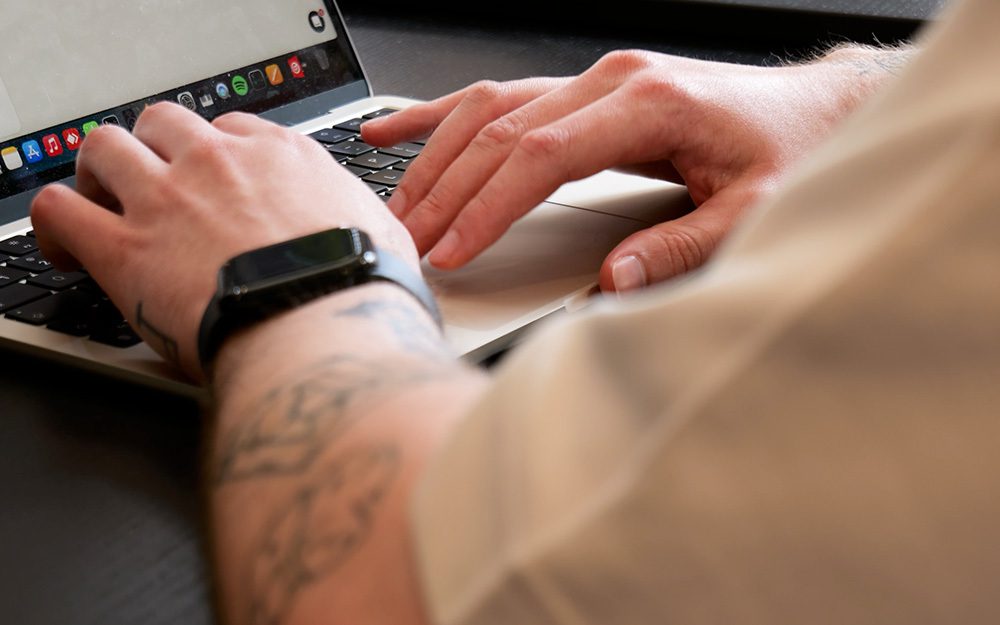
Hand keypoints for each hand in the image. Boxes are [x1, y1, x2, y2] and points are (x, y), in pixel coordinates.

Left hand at [31, 103, 414, 378]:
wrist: (324, 324)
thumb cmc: (361, 289)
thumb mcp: (386, 236)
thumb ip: (366, 221)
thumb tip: (377, 238)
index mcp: (282, 158)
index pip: (232, 130)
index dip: (217, 155)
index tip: (215, 181)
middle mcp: (219, 163)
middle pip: (164, 122)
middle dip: (156, 148)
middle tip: (156, 183)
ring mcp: (167, 198)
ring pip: (105, 147)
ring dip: (100, 172)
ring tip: (103, 202)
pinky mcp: (125, 247)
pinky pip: (59, 208)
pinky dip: (54, 222)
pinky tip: (67, 246)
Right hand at [361, 49, 878, 290]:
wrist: (808, 110)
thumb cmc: (784, 150)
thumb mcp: (751, 210)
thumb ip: (681, 247)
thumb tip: (612, 283)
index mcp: (649, 103)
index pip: (543, 154)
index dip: (490, 205)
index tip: (455, 248)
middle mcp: (613, 81)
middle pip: (504, 131)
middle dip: (448, 192)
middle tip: (410, 242)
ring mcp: (595, 80)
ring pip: (490, 110)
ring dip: (437, 158)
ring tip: (399, 206)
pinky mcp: (586, 91)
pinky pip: (500, 97)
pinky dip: (444, 116)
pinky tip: (400, 130)